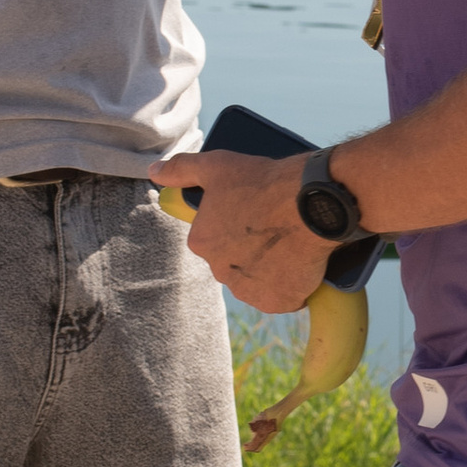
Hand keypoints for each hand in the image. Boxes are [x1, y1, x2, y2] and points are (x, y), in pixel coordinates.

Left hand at [152, 148, 334, 311]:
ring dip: (271, 270)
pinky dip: (291, 285)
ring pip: (258, 282)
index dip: (238, 226)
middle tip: (276, 227)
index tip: (256, 214)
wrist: (313, 202)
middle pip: (236, 263)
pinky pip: (282, 297)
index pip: (216, 239)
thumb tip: (154, 172)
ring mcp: (250, 290)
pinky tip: (301, 263)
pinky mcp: (278, 302)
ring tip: (291, 243)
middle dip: (253, 250)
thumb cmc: (263, 181)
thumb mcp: (217, 165)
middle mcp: (220, 271)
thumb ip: (181, 169)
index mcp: (201, 242)